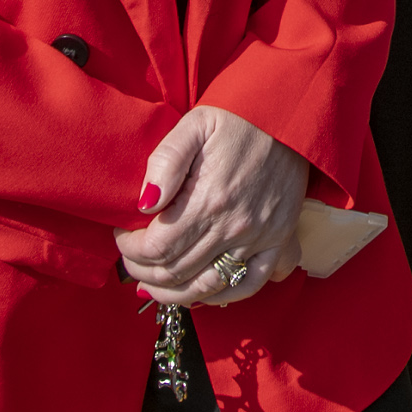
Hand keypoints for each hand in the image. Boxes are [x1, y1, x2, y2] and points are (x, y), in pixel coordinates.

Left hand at [116, 107, 308, 310]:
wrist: (288, 113)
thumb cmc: (237, 118)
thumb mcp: (193, 126)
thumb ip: (164, 163)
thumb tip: (144, 204)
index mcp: (209, 200)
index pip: (156, 248)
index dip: (130, 250)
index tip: (123, 235)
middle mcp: (234, 226)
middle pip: (175, 272)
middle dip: (143, 271)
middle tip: (132, 258)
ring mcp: (260, 238)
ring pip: (206, 287)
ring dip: (173, 293)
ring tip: (153, 283)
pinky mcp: (279, 240)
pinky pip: (248, 284)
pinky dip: (221, 297)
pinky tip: (199, 292)